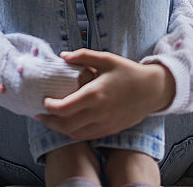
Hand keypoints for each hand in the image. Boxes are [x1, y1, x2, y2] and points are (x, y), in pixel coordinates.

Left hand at [37, 49, 174, 140]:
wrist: (153, 90)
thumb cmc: (128, 72)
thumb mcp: (106, 59)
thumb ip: (83, 56)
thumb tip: (63, 55)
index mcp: (94, 94)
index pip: (63, 108)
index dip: (49, 107)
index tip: (43, 101)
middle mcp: (98, 113)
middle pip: (65, 125)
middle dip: (49, 121)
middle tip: (40, 115)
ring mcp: (104, 124)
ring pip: (75, 134)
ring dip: (59, 129)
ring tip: (51, 121)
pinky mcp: (110, 130)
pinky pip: (86, 136)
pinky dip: (73, 133)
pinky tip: (68, 125)